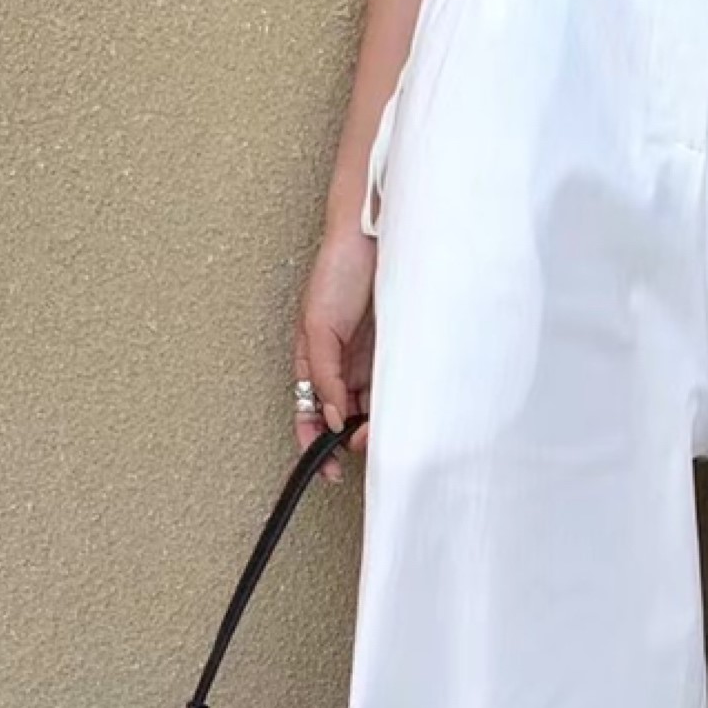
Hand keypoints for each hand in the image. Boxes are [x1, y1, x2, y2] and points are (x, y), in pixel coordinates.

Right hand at [292, 219, 377, 483]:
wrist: (374, 239)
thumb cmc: (337, 272)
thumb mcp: (318, 327)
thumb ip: (322, 375)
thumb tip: (330, 418)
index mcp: (312, 361)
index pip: (307, 412)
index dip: (312, 443)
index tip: (325, 468)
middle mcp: (340, 365)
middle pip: (340, 417)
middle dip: (348, 438)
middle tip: (361, 444)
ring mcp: (368, 361)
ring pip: (368, 407)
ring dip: (372, 425)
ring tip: (381, 430)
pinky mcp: (395, 353)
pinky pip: (393, 388)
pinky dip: (394, 406)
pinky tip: (400, 413)